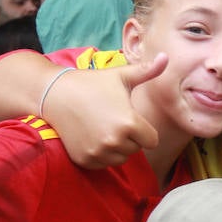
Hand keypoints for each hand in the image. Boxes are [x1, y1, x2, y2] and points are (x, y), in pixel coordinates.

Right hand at [44, 56, 167, 167]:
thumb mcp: (121, 75)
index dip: (144, 130)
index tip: (130, 117)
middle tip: (111, 119)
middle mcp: (115, 141)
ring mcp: (98, 152)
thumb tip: (166, 57)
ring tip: (102, 127)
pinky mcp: (85, 159)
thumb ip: (147, 71)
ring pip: (120, 158)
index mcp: (129, 123)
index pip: (152, 140)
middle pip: (136, 149)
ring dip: (116, 148)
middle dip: (129, 137)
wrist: (55, 94)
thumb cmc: (92, 83)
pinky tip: (91, 135)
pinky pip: (103, 164)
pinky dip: (101, 154)